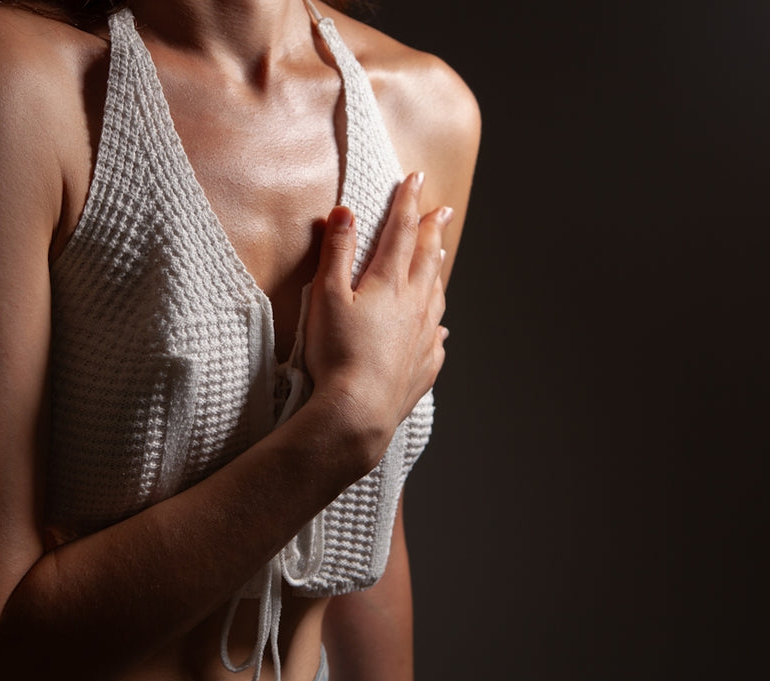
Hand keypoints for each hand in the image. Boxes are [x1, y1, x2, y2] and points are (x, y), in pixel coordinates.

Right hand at [305, 171, 451, 456]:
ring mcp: (423, 337)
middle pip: (427, 259)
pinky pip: (436, 339)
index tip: (414, 179)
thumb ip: (337, 252)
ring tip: (439, 258)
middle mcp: (414, 306)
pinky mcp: (424, 366)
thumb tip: (345, 212)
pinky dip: (437, 326)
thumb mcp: (327, 296)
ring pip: (436, 295)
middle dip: (432, 230)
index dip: (407, 202)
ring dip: (437, 272)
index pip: (401, 232)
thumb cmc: (337, 354)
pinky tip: (439, 329)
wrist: (359, 411)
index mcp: (389, 284)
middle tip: (442, 210)